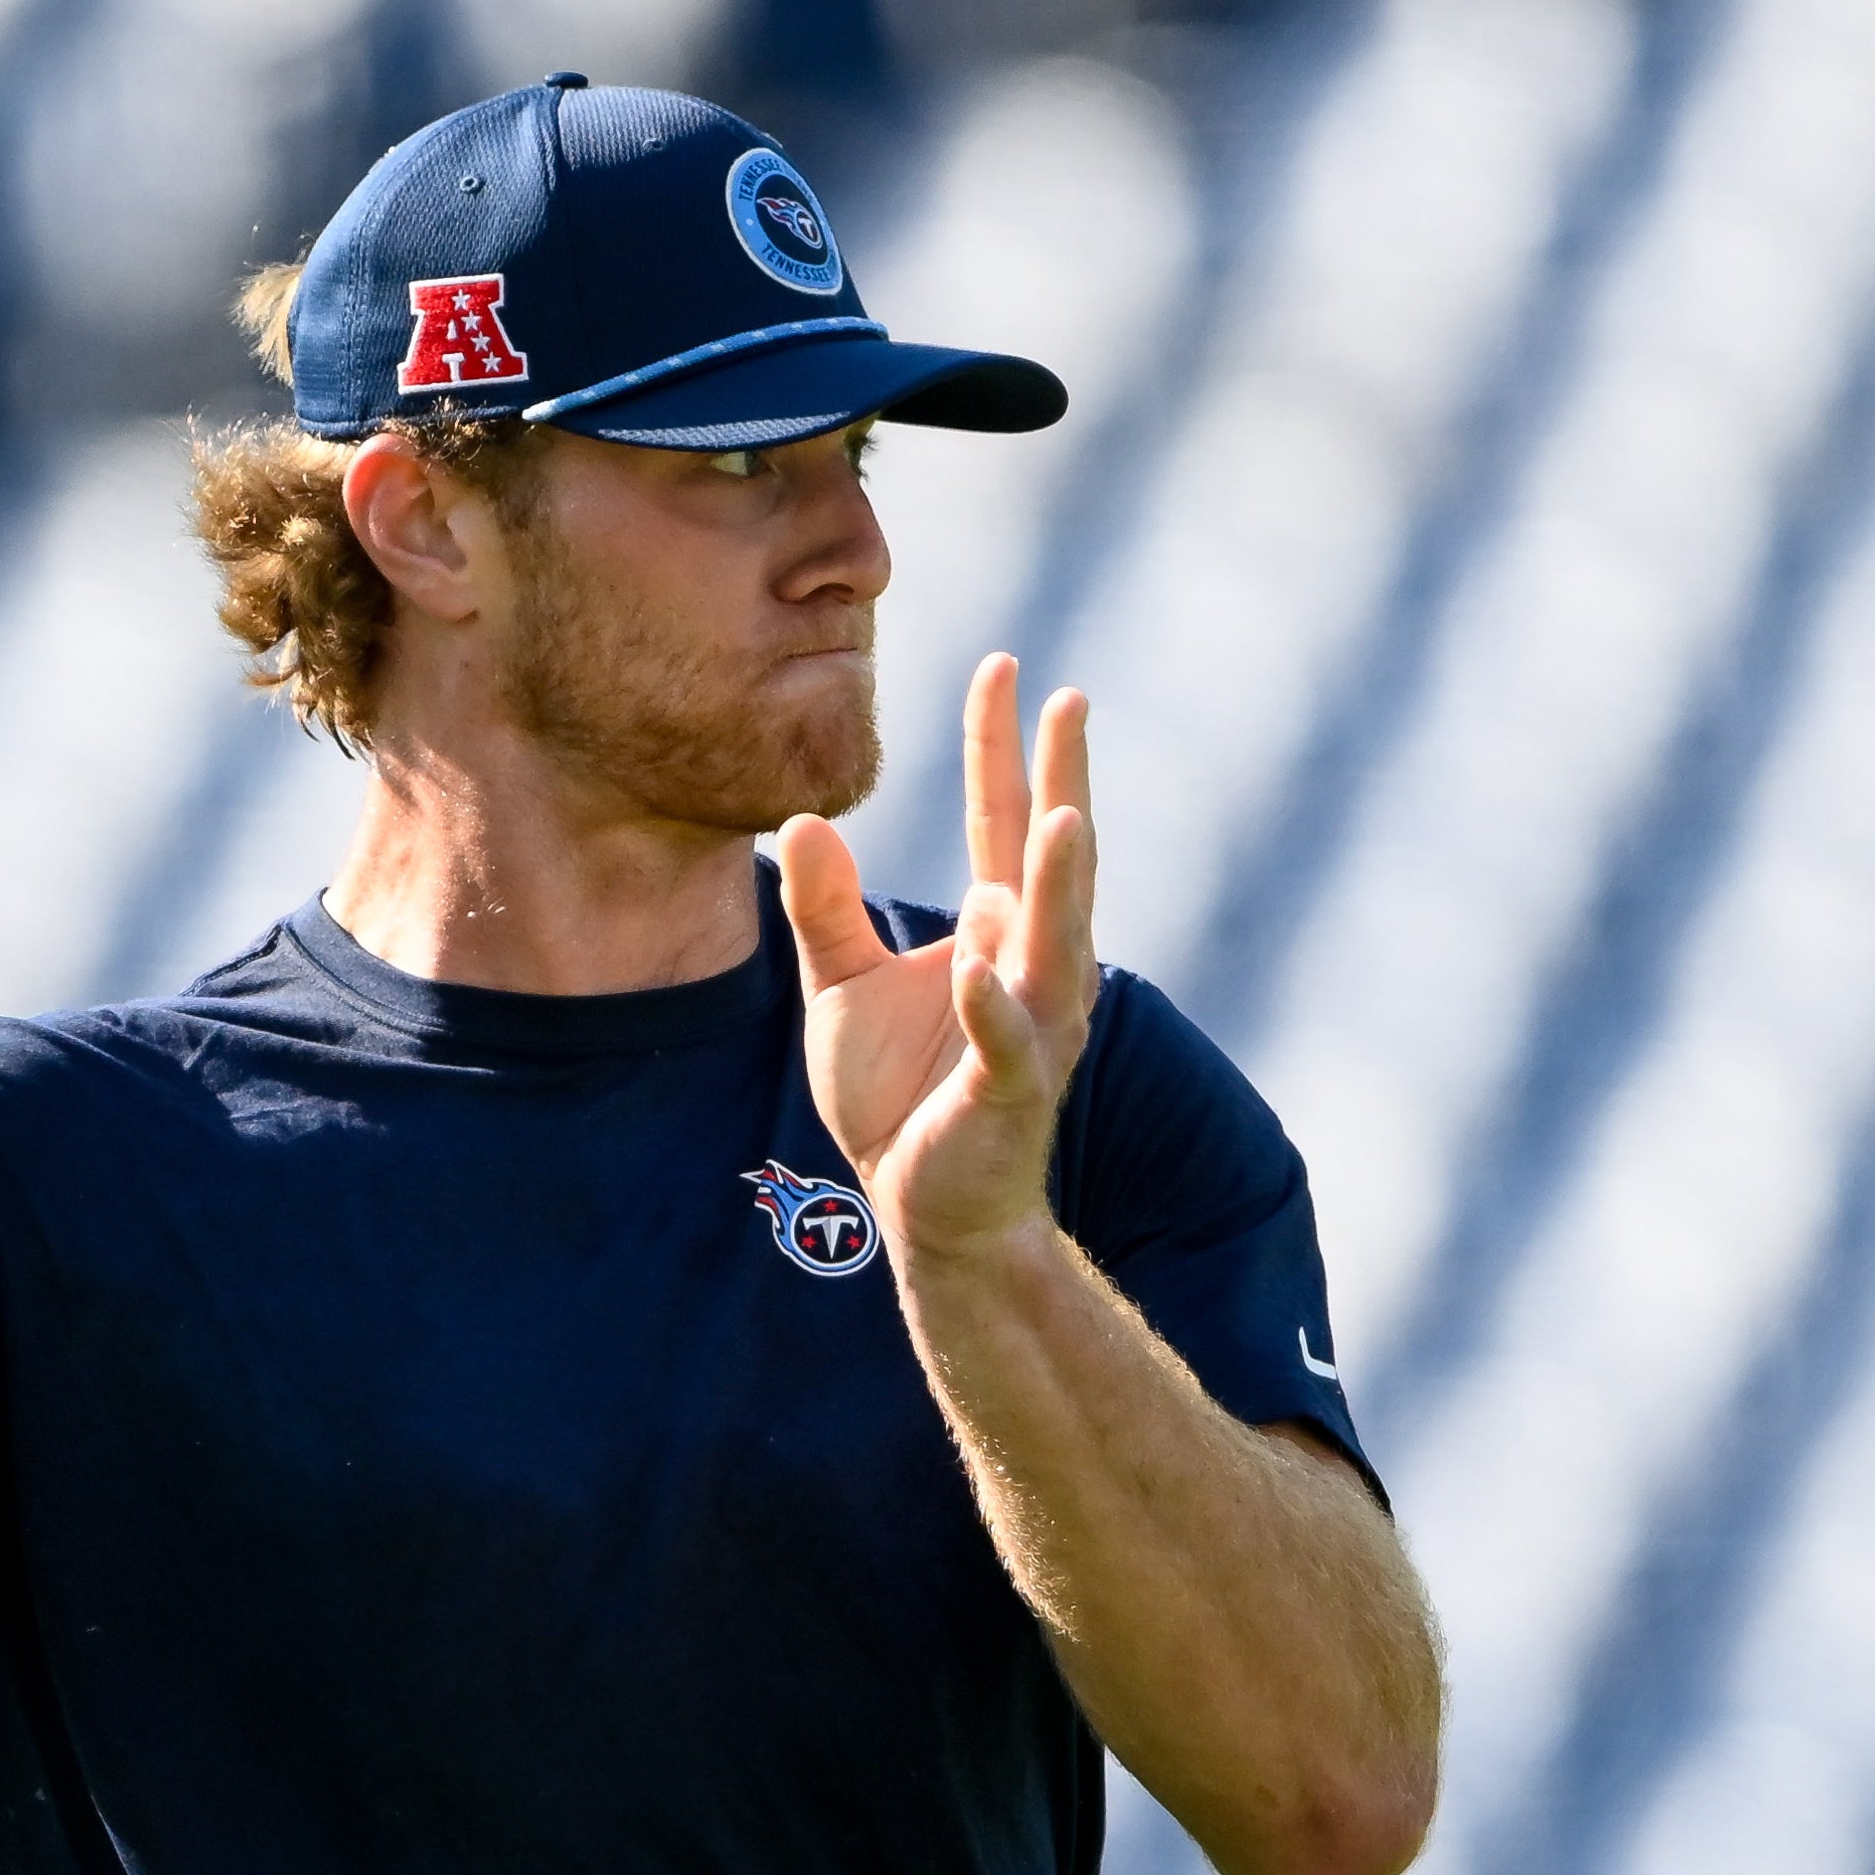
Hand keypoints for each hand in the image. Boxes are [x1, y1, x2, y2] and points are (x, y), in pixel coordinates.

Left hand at [778, 653, 1097, 1262]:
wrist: (921, 1206)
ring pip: (1056, 945)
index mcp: (994, 928)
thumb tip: (805, 820)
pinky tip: (980, 969)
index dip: (1001, 747)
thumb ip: (825, 908)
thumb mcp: (840, 987)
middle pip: (1050, 859)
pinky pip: (1008, 1046)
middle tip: (1068, 699)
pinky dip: (995, 1011)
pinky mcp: (1011, 1094)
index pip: (1000, 819)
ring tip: (1067, 811)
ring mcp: (1031, 1028)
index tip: (1005, 667)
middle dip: (1061, 781)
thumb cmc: (896, 1095)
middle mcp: (1029, 965)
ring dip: (1063, 883)